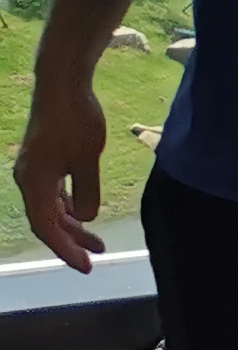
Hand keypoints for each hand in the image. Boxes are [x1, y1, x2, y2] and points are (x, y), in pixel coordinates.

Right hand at [13, 75, 106, 272]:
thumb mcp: (87, 159)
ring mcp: (34, 170)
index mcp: (34, 182)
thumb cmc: (75, 119)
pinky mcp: (42, 160)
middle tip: (95, 258)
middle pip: (47, 221)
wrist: (61, 83)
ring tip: (97, 241)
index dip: (65, 249)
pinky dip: (67, 207)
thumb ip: (87, 192)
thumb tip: (85, 218)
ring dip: (72, 225)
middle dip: (71, 241)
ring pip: (50, 208)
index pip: (47, 227)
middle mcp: (28, 180)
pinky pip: (52, 194)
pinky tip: (83, 215)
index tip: (85, 265)